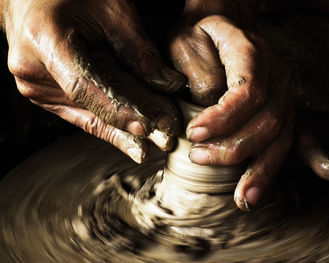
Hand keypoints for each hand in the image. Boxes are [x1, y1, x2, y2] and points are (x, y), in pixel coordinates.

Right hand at [3, 0, 184, 162]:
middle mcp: (34, 72)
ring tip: (157, 143)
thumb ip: (139, 52)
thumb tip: (170, 85)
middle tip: (167, 135)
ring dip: (127, 131)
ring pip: (92, 116)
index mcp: (44, 40)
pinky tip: (134, 143)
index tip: (150, 125)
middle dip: (135, 121)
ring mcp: (38, 88)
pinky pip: (85, 115)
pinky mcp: (48, 96)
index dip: (119, 108)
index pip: (86, 85)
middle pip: (94, 105)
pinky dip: (112, 127)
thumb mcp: (112, 12)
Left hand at [170, 0, 328, 209]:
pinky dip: (312, 154)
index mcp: (251, 50)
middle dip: (233, 148)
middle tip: (200, 158)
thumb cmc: (197, 36)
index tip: (194, 134)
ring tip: (245, 197)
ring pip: (281, 134)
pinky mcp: (284, 106)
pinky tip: (327, 172)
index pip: (247, 91)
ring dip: (262, 168)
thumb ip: (196, 73)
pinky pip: (301, 131)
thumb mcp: (184, 42)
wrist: (218, 25)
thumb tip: (208, 109)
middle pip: (267, 119)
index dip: (222, 118)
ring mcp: (284, 91)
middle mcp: (275, 72)